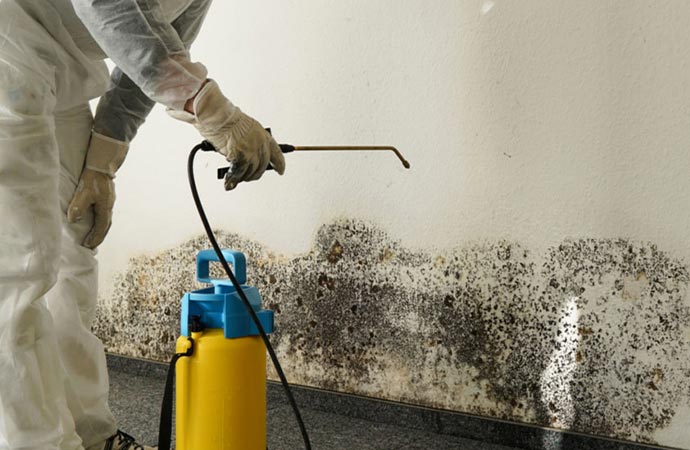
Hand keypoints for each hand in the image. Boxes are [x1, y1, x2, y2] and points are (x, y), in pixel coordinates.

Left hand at [67, 132, 127, 248]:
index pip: (101, 227)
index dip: (95, 238)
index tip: (88, 246)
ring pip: (106, 220)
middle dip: (99, 236)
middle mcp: (109, 206)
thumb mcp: (83, 193)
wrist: (102, 165)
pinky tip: (94, 219)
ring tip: (93, 235)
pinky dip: (100, 221)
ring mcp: (109, 202)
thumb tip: (73, 220)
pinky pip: (104, 213)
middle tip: (92, 245)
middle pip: (106, 226)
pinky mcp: (106, 197)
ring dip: (100, 229)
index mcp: (105, 208)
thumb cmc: (93, 179)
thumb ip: (78, 207)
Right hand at [168, 80, 284, 189]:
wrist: (217, 115)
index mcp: (263, 135)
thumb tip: (248, 155)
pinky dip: (233, 179)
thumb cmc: (226, 118)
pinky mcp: (241, 156)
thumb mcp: (245, 128)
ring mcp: (251, 150)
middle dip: (255, 173)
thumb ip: (250, 141)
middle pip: (262, 166)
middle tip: (248, 176)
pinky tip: (229, 182)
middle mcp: (260, 143)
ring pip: (251, 171)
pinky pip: (239, 172)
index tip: (280, 171)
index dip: (279, 164)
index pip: (277, 153)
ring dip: (244, 177)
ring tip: (236, 177)